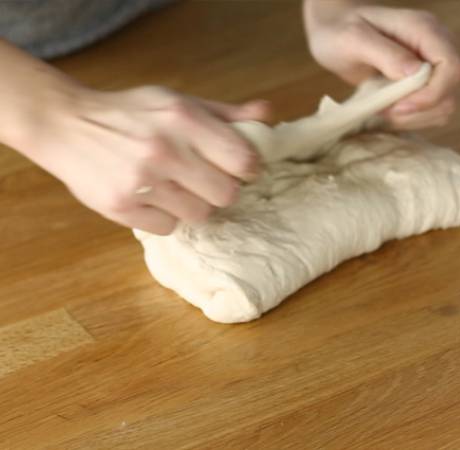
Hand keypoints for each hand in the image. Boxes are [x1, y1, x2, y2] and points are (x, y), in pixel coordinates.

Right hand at [18, 82, 269, 234]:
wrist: (66, 125)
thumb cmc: (131, 113)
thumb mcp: (178, 101)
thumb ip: (225, 113)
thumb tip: (267, 115)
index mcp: (183, 118)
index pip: (244, 160)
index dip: (248, 169)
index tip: (240, 170)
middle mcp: (164, 150)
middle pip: (227, 194)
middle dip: (220, 189)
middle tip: (204, 179)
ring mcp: (142, 182)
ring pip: (200, 215)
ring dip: (194, 205)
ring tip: (175, 187)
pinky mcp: (122, 207)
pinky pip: (168, 227)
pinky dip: (165, 217)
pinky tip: (152, 198)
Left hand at [303, 0, 459, 128]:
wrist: (333, 32)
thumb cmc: (339, 30)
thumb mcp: (354, 39)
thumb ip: (385, 53)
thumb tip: (415, 72)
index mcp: (424, 30)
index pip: (451, 67)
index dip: (431, 94)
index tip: (398, 105)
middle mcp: (435, 47)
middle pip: (449, 91)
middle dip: (418, 110)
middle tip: (383, 110)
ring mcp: (431, 66)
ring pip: (442, 106)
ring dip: (413, 118)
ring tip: (382, 111)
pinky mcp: (422, 84)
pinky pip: (430, 111)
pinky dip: (410, 119)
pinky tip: (387, 112)